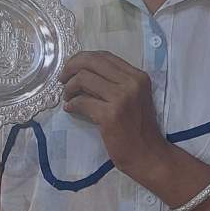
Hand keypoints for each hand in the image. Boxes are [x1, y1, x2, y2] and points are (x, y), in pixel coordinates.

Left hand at [58, 50, 166, 175]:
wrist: (147, 154)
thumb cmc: (137, 128)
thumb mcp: (132, 97)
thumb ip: (113, 82)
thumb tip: (80, 67)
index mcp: (137, 76)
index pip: (104, 56)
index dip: (83, 58)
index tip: (70, 66)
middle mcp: (131, 83)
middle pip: (92, 61)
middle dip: (71, 67)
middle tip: (62, 78)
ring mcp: (122, 98)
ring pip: (84, 78)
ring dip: (69, 87)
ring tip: (68, 97)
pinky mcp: (111, 115)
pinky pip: (82, 101)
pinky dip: (71, 104)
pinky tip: (70, 109)